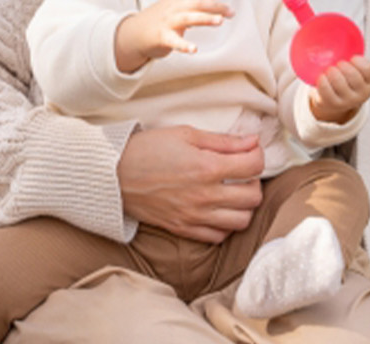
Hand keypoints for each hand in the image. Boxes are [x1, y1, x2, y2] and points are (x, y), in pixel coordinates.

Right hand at [114, 0, 232, 71]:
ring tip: (220, 21)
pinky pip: (173, 41)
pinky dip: (183, 45)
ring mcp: (166, 22)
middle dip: (215, 6)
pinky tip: (194, 50)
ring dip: (204, 18)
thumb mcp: (174, 7)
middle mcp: (172, 8)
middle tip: (231, 13)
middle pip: (195, 2)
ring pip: (187, 17)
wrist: (132, 34)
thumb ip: (191, 2)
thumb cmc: (158, 20)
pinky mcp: (161, 38)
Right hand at [116, 125, 265, 242]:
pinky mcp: (183, 229)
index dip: (257, 154)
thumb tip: (252, 141)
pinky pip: (219, 236)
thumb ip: (223, 141)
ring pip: (241, 221)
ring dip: (243, 206)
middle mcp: (205, 195)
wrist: (113, 175)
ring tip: (232, 193)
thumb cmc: (147, 149)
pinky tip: (218, 209)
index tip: (249, 150)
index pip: (254, 166)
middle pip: (253, 197)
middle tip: (242, 173)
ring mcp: (195, 216)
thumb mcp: (185, 134)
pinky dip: (225, 225)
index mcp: (207, 167)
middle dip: (254, 182)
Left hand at [310, 55, 369, 123]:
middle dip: (343, 66)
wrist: (334, 103)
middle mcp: (361, 94)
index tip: (352, 57)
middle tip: (338, 63)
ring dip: (331, 72)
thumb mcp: (353, 69)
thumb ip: (348, 51)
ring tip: (329, 69)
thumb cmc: (344, 78)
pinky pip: (326, 91)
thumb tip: (320, 20)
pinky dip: (322, 81)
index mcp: (369, 82)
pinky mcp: (333, 104)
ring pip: (339, 82)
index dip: (359, 61)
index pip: (368, 69)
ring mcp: (347, 101)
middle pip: (353, 76)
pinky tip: (321, 77)